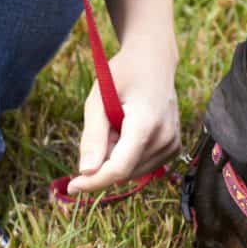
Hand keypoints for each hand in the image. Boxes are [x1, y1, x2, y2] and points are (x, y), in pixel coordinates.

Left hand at [67, 45, 180, 194]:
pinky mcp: (174, 147)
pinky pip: (143, 165)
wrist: (153, 61)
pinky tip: (129, 129)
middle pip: (124, 170)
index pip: (119, 168)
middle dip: (104, 160)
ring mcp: (172, 143)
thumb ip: (92, 136)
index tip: (72, 186)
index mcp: (146, 124)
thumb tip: (86, 171)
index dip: (94, 181)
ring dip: (116, 157)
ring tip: (118, 124)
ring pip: (132, 171)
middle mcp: (165, 137)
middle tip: (104, 126)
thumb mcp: (97, 99)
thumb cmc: (121, 75)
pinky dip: (129, 155)